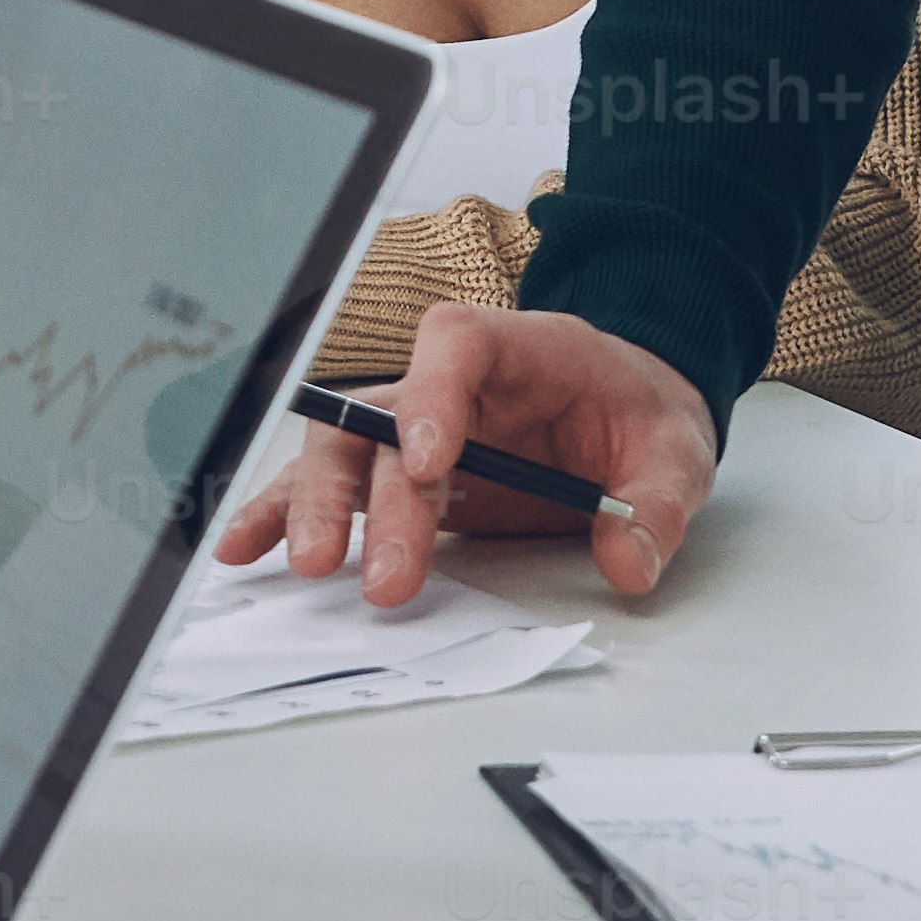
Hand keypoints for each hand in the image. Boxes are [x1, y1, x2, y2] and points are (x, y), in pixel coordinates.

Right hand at [206, 300, 711, 606]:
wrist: (628, 414)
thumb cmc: (638, 414)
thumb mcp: (676, 450)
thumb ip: (658, 503)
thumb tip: (631, 560)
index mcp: (518, 347)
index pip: (456, 345)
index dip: (432, 398)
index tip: (430, 467)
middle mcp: (449, 383)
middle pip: (386, 418)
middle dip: (377, 497)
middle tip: (386, 575)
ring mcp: (413, 426)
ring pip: (343, 451)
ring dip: (320, 506)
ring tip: (309, 567)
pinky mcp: (398, 474)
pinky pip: (333, 485)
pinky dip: (282, 511)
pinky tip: (244, 548)